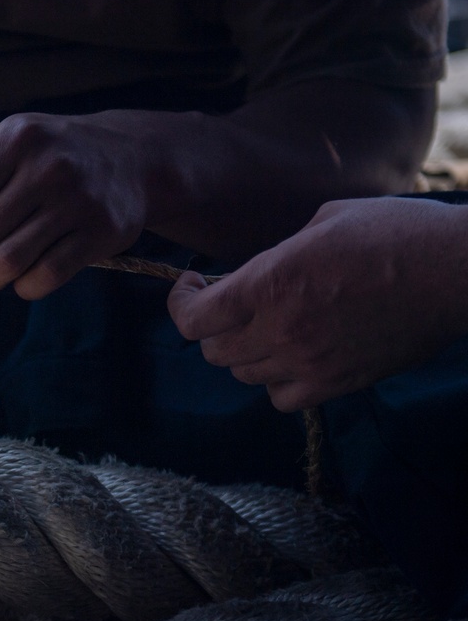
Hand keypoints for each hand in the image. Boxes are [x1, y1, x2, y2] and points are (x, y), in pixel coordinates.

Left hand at [0, 111, 149, 299]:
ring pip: (9, 262)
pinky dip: (23, 287)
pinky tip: (21, 279)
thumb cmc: (54, 157)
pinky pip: (46, 276)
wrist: (133, 158)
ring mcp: (78, 200)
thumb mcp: (9, 154)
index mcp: (15, 141)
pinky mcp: (102, 232)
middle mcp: (47, 167)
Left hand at [167, 197, 467, 411]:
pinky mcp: (339, 383)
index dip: (181, 304)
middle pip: (214, 351)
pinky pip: (282, 398)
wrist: (457, 271)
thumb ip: (275, 256)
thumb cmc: (395, 233)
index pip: (194, 320)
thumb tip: (252, 275)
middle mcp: (282, 329)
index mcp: (271, 283)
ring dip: (241, 352)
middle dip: (210, 326)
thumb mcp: (321, 222)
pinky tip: (288, 356)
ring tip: (260, 326)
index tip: (190, 286)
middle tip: (225, 304)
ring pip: (244, 375)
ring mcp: (310, 362)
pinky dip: (274, 381)